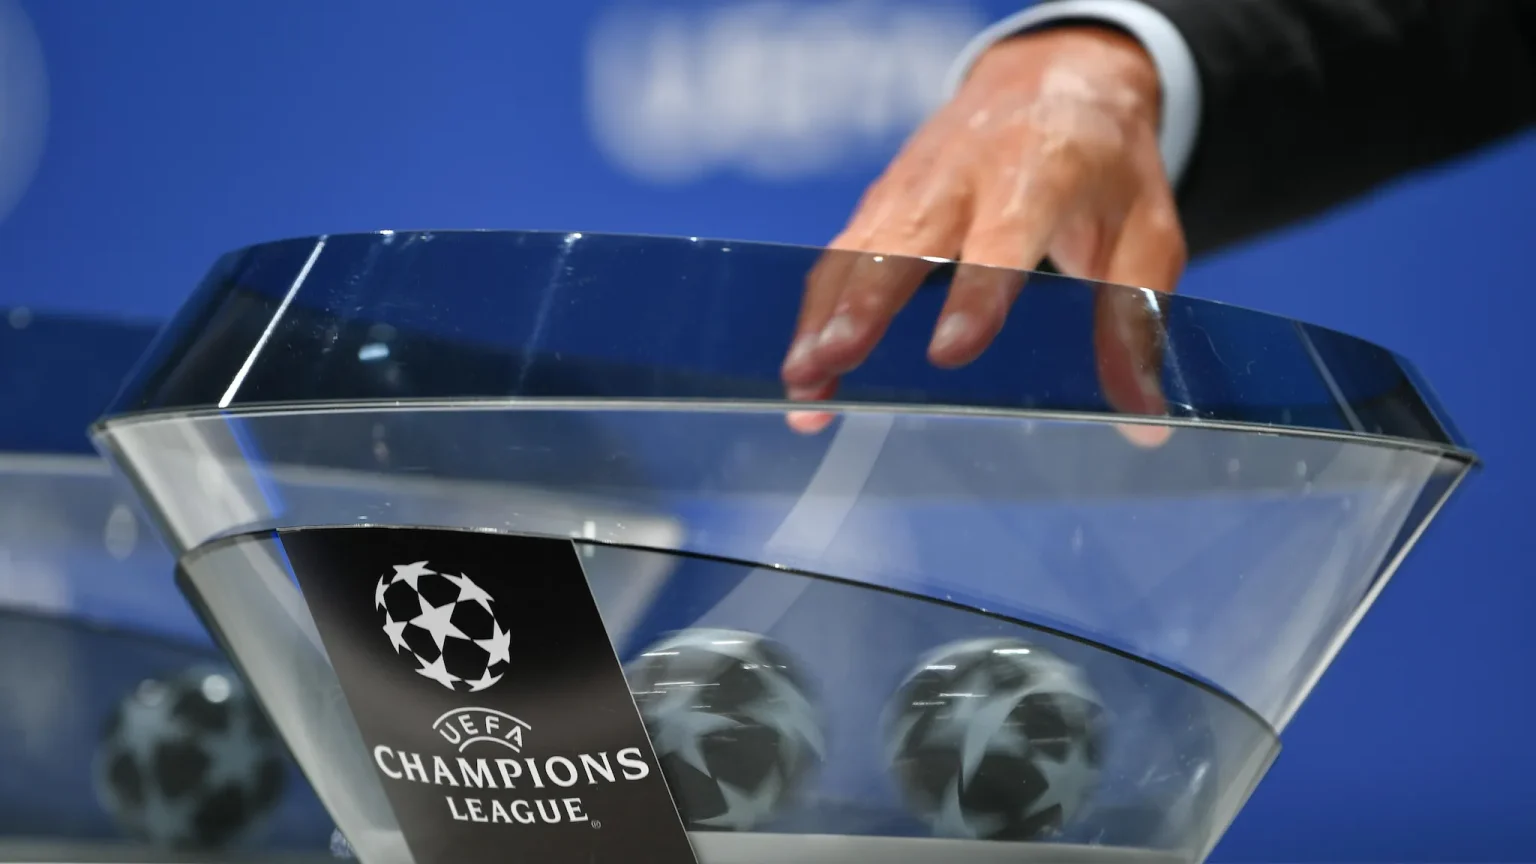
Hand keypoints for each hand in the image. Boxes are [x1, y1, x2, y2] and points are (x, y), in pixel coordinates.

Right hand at [780, 26, 1183, 443]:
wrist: (1054, 78)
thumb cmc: (1105, 166)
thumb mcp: (1147, 230)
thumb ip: (1136, 320)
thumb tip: (1143, 425)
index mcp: (1042, 168)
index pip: (1003, 235)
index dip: (974, 293)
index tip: (948, 352)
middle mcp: (965, 171)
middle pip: (903, 239)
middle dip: (863, 305)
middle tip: (832, 362)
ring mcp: (913, 182)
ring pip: (856, 249)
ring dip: (823, 317)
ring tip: (801, 383)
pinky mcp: (881, 199)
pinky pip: (840, 256)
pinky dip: (815, 311)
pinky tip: (804, 369)